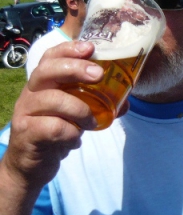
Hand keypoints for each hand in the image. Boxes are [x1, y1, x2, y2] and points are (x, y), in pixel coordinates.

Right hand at [2, 41, 103, 190]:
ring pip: (52, 100)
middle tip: (98, 74)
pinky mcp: (26, 133)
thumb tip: (126, 102)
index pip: (50, 58)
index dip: (69, 49)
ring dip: (80, 109)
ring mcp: (25, 113)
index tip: (91, 47)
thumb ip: (97, 106)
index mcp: (44, 84)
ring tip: (91, 121)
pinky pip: (52, 127)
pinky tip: (75, 140)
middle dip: (75, 69)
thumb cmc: (55, 134)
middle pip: (47, 71)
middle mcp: (31, 94)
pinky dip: (71, 133)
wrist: (30, 166)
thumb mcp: (77, 116)